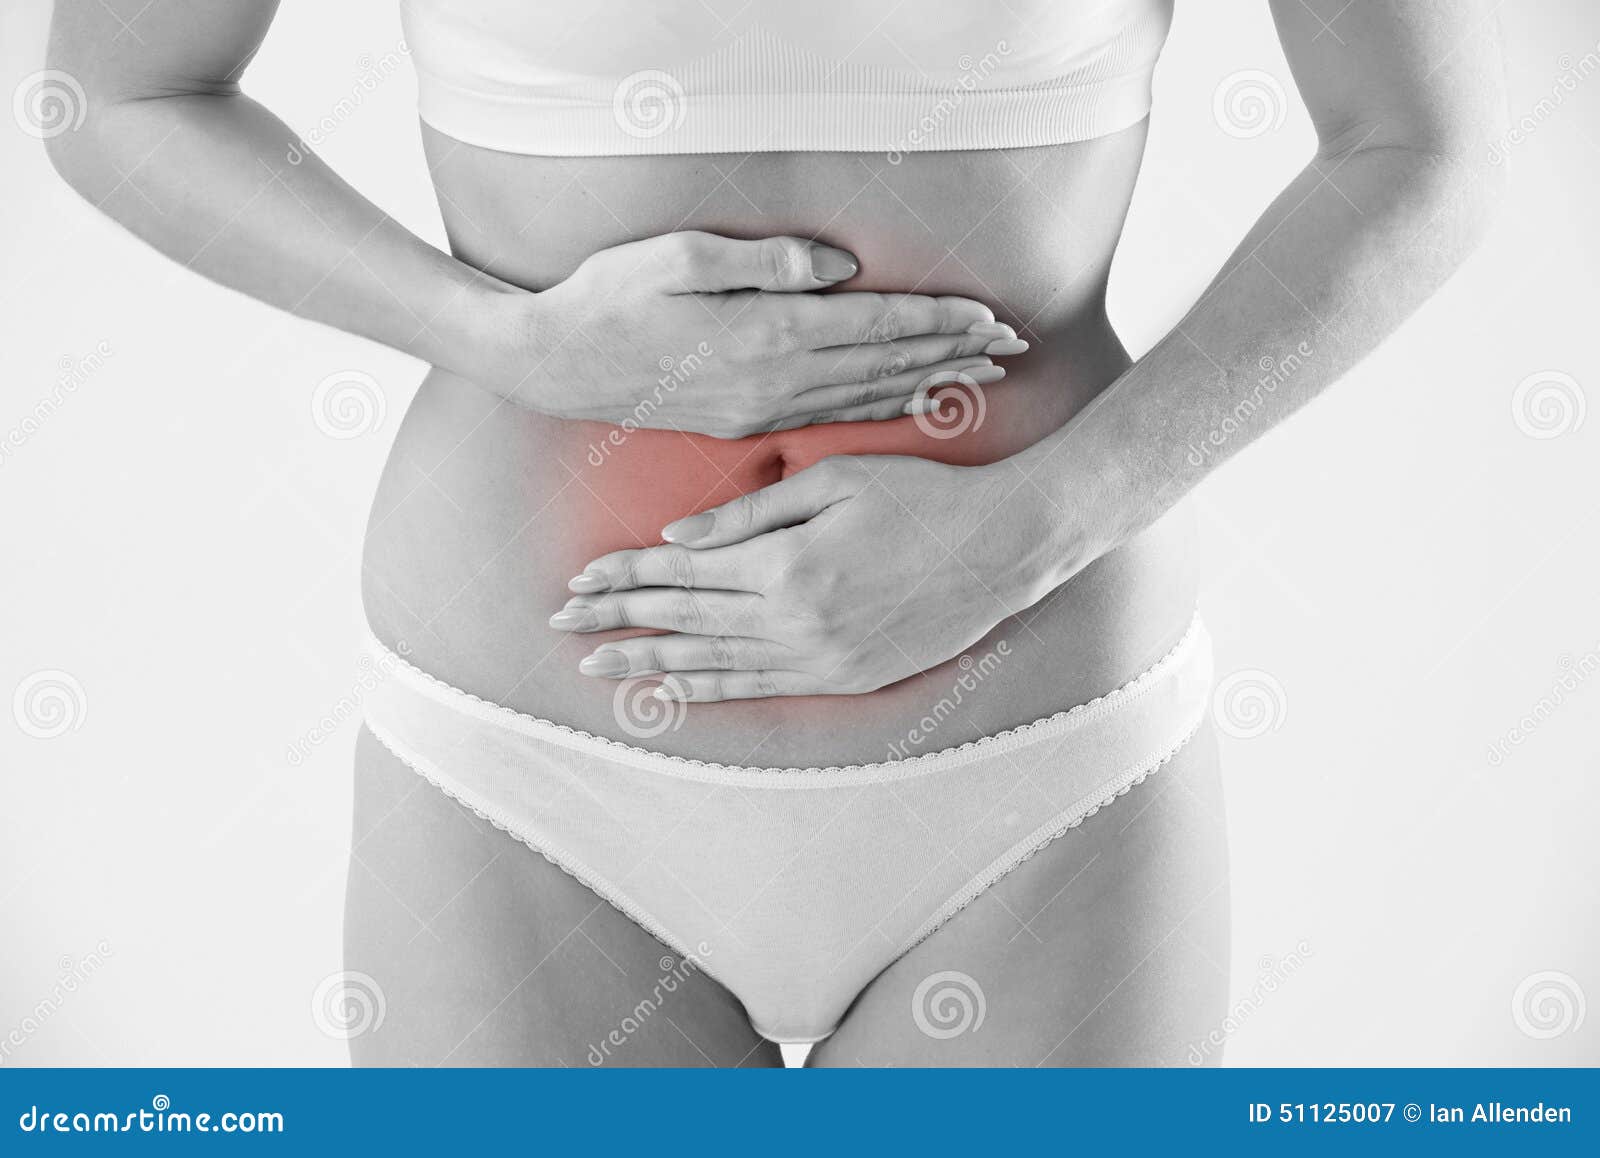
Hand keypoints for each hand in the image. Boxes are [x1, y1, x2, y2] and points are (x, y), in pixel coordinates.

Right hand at [481, 231, 1026, 437]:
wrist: (554, 364)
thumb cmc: (610, 296)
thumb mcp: (681, 257)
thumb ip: (768, 262)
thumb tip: (844, 268)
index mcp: (766, 334)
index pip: (877, 327)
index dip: (939, 323)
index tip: (992, 319)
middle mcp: (774, 380)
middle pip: (886, 366)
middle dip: (953, 354)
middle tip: (1012, 349)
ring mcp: (761, 409)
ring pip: (866, 396)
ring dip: (928, 383)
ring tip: (979, 376)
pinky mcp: (745, 423)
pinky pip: (831, 417)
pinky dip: (880, 407)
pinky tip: (907, 401)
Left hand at [548, 455, 1078, 699]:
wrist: (1004, 549)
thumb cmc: (922, 497)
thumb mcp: (836, 483)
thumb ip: (751, 516)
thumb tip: (676, 538)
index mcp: (787, 563)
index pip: (683, 572)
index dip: (626, 575)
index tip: (580, 578)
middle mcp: (795, 620)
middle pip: (685, 620)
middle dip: (618, 619)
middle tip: (562, 624)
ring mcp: (819, 657)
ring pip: (713, 663)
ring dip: (650, 664)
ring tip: (598, 667)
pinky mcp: (843, 678)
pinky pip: (760, 689)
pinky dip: (709, 691)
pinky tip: (672, 691)